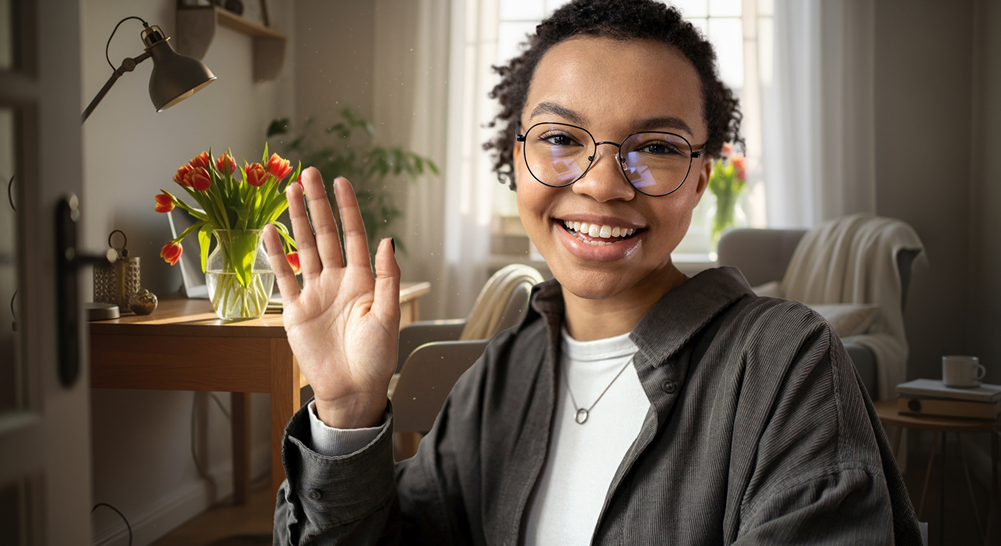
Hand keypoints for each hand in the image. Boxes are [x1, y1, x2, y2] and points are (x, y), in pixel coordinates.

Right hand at [263, 168, 400, 428]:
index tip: (340, 181)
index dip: (347, 209)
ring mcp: (315, 292)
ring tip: (290, 191)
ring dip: (296, 220)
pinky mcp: (295, 309)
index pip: (354, 235)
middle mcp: (338, 280)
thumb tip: (388, 240)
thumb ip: (387, 277)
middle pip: (325, 234)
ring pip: (303, 248)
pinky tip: (270, 231)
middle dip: (317, 205)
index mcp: (363, 280)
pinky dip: (276, 254)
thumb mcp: (388, 315)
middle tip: (308, 174)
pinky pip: (284, 276)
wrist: (352, 389)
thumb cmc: (376, 357)